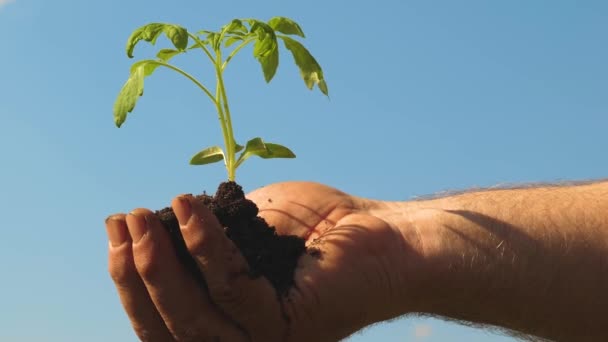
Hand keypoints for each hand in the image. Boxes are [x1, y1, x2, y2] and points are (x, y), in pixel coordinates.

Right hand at [105, 182, 423, 340]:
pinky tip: (189, 204)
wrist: (386, 236)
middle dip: (136, 272)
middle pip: (170, 326)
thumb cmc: (317, 229)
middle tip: (124, 219)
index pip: (165, 319)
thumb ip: (202, 241)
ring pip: (193, 316)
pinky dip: (207, 244)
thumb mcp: (245, 230)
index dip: (131, 278)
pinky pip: (234, 286)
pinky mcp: (290, 327)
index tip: (115, 225)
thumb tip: (150, 230)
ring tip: (144, 214)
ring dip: (159, 262)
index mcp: (232, 326)